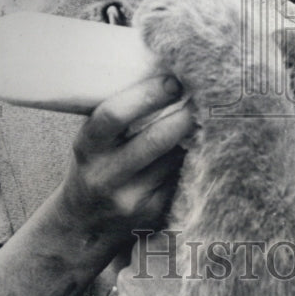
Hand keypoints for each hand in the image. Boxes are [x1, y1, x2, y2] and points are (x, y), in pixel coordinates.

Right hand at [58, 74, 194, 241]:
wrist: (85, 226)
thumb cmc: (96, 166)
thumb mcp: (93, 140)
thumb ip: (119, 112)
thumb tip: (165, 69)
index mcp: (87, 147)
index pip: (113, 116)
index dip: (147, 95)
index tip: (173, 79)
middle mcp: (105, 176)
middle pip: (154, 140)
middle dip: (184, 115)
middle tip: (205, 95)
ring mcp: (131, 200)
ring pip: (175, 159)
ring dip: (194, 136)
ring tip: (209, 115)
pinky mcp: (154, 215)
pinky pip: (182, 179)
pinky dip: (194, 159)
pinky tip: (203, 146)